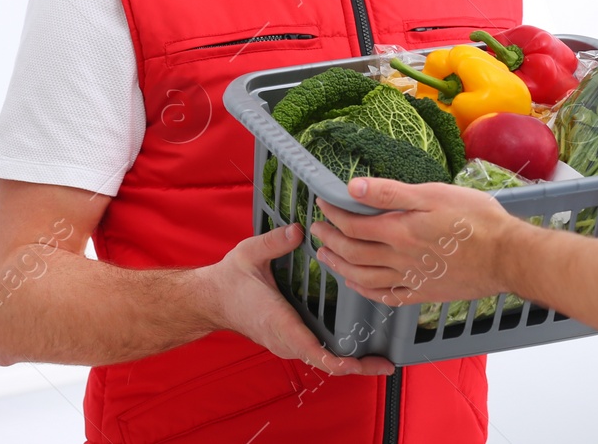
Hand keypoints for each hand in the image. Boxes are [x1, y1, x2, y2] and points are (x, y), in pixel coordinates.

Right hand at [199, 224, 392, 376]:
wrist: (211, 299)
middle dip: (356, 366)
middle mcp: (285, 340)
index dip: (338, 361)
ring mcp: (286, 344)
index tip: (360, 364)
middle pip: (325, 362)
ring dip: (349, 362)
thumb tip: (298, 230)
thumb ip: (274, 242)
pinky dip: (337, 354)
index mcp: (278, 321)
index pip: (312, 350)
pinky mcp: (288, 341)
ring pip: (322, 359)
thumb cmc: (230, 280)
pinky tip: (356, 346)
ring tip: (379, 358)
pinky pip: (316, 352)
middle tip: (386, 363)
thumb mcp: (249, 254)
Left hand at [311, 178, 514, 305]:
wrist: (507, 255)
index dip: (333, 213)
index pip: (353, 224)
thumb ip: (390, 193)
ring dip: (340, 267)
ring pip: (363, 278)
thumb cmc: (476, 219)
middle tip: (316, 230)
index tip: (322, 202)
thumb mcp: (433, 194)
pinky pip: (387, 297)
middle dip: (330, 240)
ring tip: (325, 258)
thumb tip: (354, 187)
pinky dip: (367, 291)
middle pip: (353, 252)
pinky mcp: (425, 293)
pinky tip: (359, 286)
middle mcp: (399, 259)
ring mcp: (411, 279)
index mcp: (399, 231)